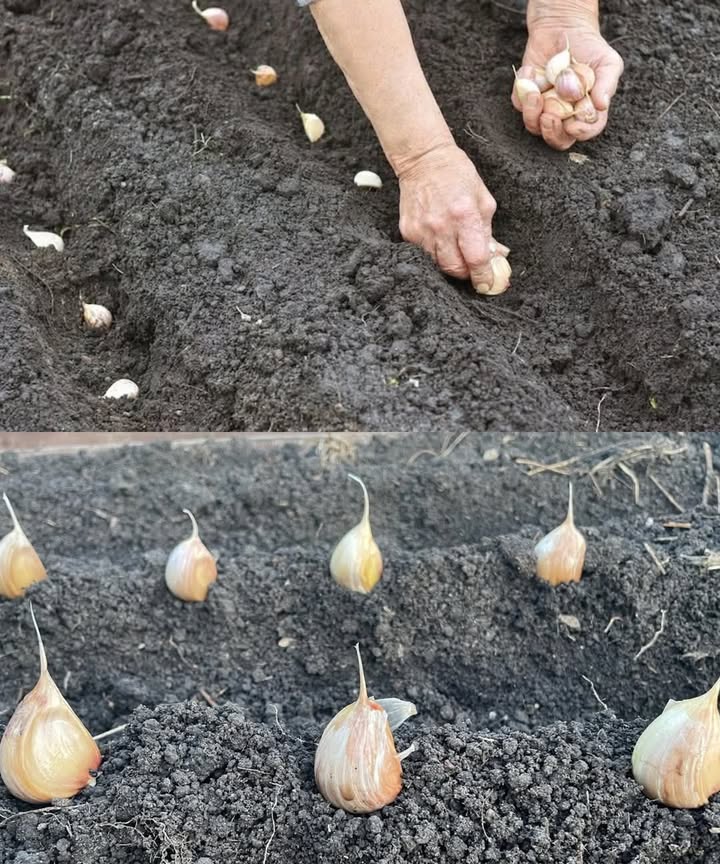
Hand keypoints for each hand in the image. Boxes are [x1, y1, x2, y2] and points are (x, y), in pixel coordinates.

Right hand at [397, 144, 510, 294]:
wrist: (423, 161)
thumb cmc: (457, 175)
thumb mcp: (483, 200)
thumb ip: (488, 232)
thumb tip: (496, 257)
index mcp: (464, 215)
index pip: (476, 258)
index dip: (483, 276)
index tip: (488, 284)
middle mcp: (441, 226)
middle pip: (455, 268)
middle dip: (467, 273)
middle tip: (474, 268)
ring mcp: (421, 231)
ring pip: (438, 265)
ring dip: (451, 264)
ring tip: (457, 251)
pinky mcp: (408, 232)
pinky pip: (424, 255)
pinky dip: (436, 254)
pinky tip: (441, 241)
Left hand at [511, 25, 623, 149]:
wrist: (565, 26)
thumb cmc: (591, 47)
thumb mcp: (608, 62)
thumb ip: (607, 83)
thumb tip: (602, 105)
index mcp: (587, 112)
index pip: (586, 131)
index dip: (580, 133)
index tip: (573, 125)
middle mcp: (565, 115)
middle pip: (557, 139)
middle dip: (551, 133)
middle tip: (549, 118)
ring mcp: (544, 108)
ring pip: (534, 126)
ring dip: (532, 114)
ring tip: (534, 93)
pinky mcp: (526, 98)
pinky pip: (518, 104)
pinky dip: (521, 90)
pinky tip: (529, 70)